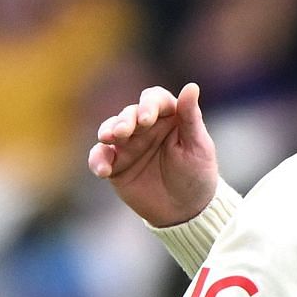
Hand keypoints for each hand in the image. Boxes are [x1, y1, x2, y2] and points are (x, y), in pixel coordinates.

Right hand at [86, 82, 219, 226]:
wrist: (186, 210)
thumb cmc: (198, 175)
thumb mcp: (199, 147)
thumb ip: (191, 117)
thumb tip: (192, 86)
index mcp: (168, 117)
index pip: (154, 100)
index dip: (148, 105)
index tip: (147, 119)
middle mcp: (145, 127)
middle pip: (129, 113)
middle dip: (125, 120)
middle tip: (124, 132)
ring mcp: (128, 144)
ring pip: (110, 129)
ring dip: (108, 131)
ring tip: (109, 138)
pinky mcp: (115, 164)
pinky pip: (100, 156)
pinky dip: (98, 160)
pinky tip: (103, 170)